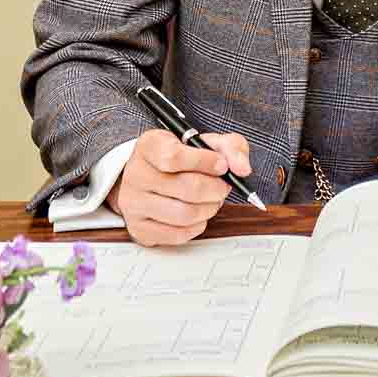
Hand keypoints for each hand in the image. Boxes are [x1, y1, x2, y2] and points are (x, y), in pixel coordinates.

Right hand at [107, 128, 252, 245]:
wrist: (150, 176)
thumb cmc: (180, 157)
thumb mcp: (205, 142)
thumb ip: (229, 148)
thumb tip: (242, 169)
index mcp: (149, 146)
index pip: (174, 157)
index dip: (205, 162)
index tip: (222, 165)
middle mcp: (136, 174)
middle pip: (186, 188)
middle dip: (216, 189)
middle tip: (223, 187)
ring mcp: (135, 204)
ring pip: (184, 214)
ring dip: (209, 209)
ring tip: (212, 200)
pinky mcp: (140, 229)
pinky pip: (178, 234)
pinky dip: (198, 225)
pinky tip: (199, 214)